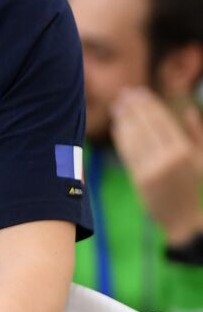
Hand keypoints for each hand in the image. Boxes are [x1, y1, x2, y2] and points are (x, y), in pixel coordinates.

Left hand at [110, 88, 202, 244]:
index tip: (139, 92)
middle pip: (146, 125)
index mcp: (184, 150)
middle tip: (124, 94)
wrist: (182, 219)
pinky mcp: (139, 178)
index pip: (162, 119)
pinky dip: (121, 137)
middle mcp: (168, 158)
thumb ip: (197, 133)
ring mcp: (152, 169)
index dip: (149, 103)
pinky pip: (128, 153)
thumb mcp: (202, 159)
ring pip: (134, 137)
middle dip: (134, 107)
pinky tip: (117, 127)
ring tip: (117, 107)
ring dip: (124, 119)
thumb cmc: (193, 186)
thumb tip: (188, 111)